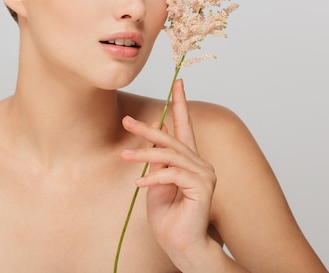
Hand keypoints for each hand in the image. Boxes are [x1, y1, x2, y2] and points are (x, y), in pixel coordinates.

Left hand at [121, 79, 216, 266]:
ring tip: (124, 156)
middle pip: (171, 139)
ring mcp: (204, 175)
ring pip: (170, 155)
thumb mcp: (157, 182)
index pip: (185, 127)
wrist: (180, 245)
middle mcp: (200, 164)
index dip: (180, 104)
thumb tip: (153, 135)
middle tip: (126, 120)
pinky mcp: (202, 188)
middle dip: (147, 129)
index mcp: (190, 161)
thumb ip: (158, 161)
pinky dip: (154, 177)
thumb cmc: (168, 216)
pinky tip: (140, 184)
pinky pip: (172, 174)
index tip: (178, 83)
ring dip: (144, 154)